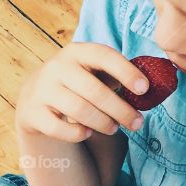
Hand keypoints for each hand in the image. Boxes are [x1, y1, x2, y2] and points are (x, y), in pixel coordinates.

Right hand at [16, 42, 147, 142]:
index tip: (144, 88)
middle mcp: (57, 67)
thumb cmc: (78, 84)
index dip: (126, 71)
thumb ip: (117, 76)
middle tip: (137, 123)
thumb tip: (152, 88)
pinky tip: (87, 133)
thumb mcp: (93, 72)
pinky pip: (58, 128)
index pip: (104, 56)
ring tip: (114, 128)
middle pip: (94, 90)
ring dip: (102, 122)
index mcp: (77, 52)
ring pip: (79, 110)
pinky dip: (77, 133)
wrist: (35, 97)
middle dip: (120, 109)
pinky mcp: (33, 113)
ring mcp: (42, 90)